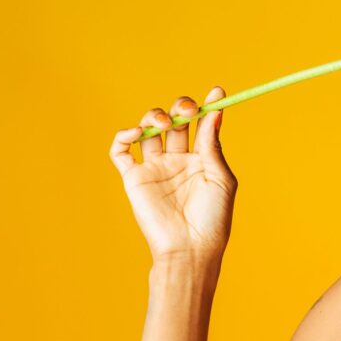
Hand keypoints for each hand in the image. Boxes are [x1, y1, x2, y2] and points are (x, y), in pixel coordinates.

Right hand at [109, 86, 236, 266]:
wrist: (190, 248)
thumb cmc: (213, 218)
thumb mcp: (220, 178)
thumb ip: (212, 145)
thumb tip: (215, 111)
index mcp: (201, 159)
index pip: (202, 125)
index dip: (207, 106)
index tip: (217, 92)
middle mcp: (177, 159)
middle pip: (175, 121)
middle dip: (181, 107)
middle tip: (187, 110)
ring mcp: (154, 167)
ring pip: (148, 129)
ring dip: (154, 116)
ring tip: (164, 122)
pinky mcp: (134, 177)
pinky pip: (120, 151)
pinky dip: (123, 135)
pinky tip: (136, 133)